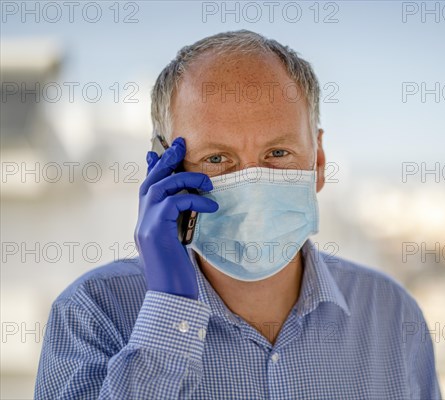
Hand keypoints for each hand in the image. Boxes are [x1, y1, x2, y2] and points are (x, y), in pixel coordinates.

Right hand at [134, 137, 217, 298]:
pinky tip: (212, 207)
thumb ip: (178, 225)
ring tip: (209, 182)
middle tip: (181, 144)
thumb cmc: (179, 275)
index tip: (156, 151)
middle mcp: (141, 222)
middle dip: (166, 160)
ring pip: (159, 187)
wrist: (171, 297)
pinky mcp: (154, 231)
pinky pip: (173, 202)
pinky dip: (194, 199)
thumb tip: (190, 209)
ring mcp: (144, 225)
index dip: (151, 169)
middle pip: (150, 181)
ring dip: (185, 178)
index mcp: (147, 224)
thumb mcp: (179, 245)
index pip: (146, 190)